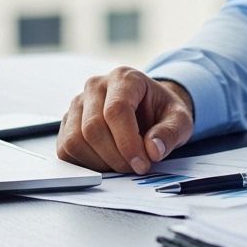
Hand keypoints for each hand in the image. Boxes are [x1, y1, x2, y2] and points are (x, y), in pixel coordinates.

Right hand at [56, 66, 193, 173]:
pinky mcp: (69, 122)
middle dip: (115, 157)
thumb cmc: (162, 112)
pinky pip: (66, 149)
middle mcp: (96, 85)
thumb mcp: (180, 119)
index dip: (127, 143)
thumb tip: (153, 149)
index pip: (116, 110)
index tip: (142, 164)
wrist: (149, 109)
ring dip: (99, 162)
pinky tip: (106, 162)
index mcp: (125, 78)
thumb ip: (170, 133)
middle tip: (135, 168)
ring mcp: (79, 102)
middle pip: (93, 127)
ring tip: (122, 164)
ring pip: (75, 140)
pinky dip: (85, 163)